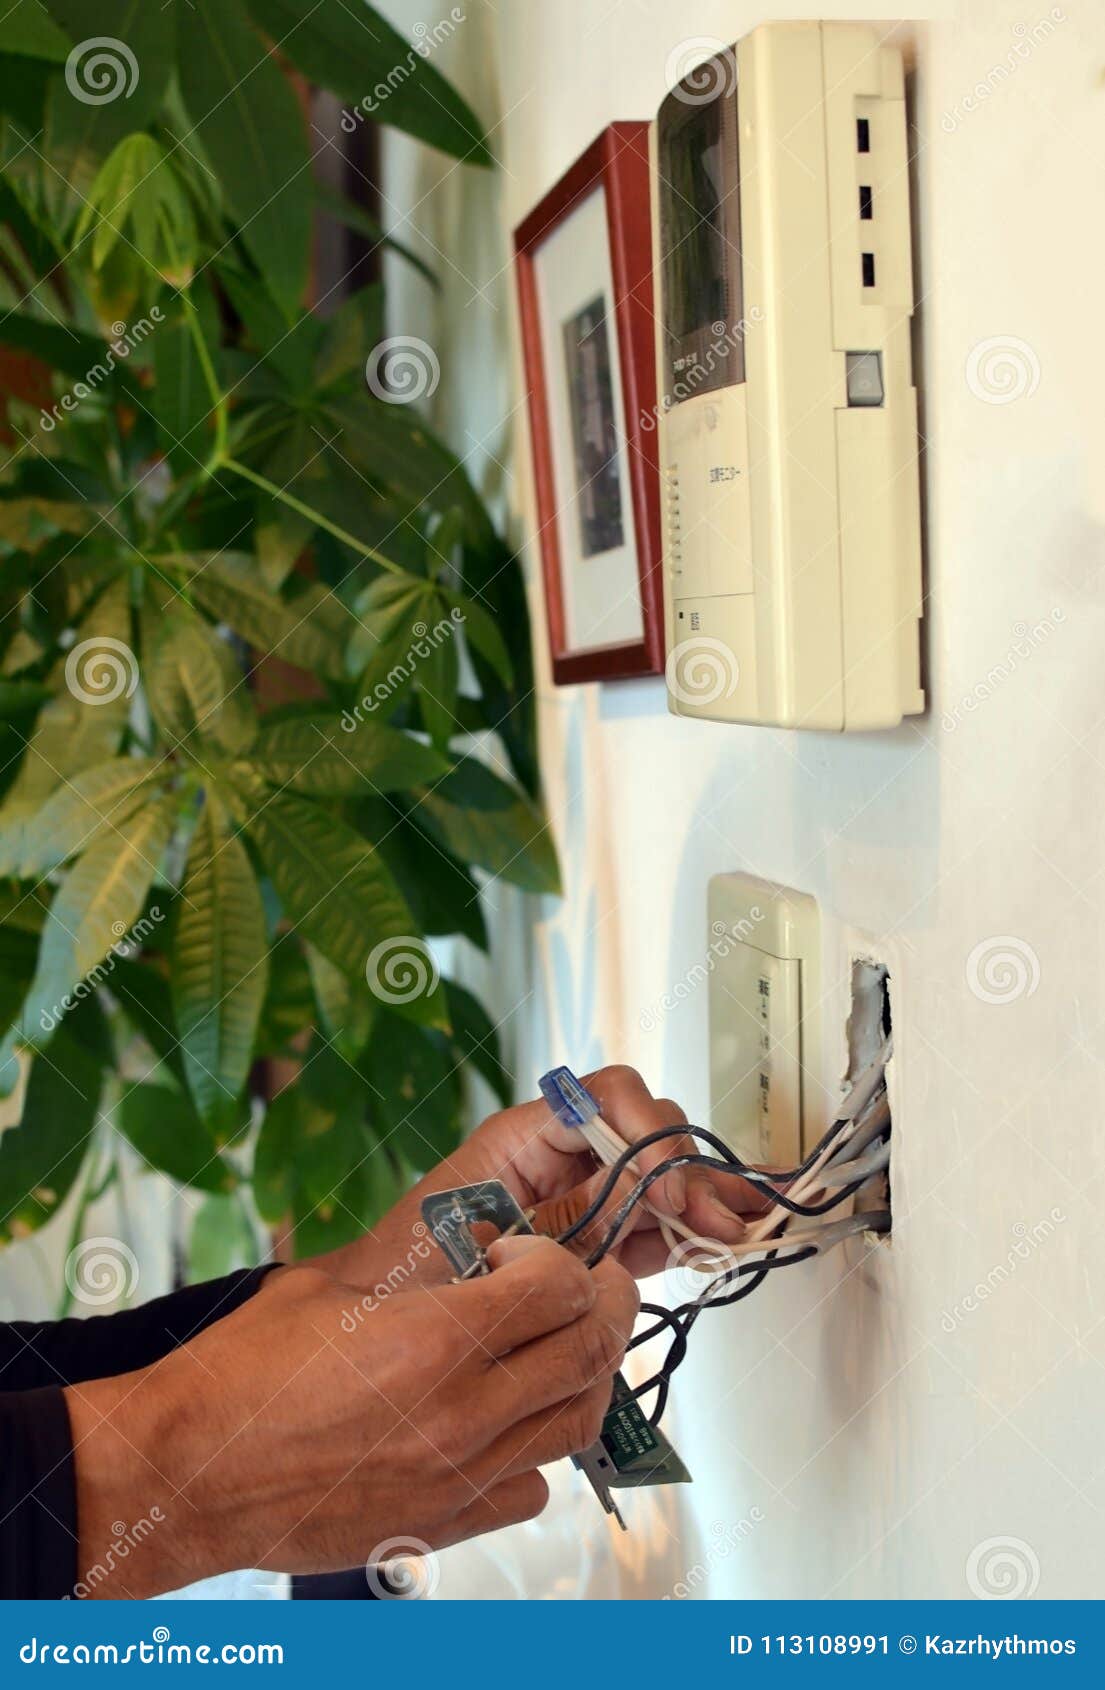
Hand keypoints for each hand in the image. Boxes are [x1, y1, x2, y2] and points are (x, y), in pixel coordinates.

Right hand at [65, 1237, 637, 1596]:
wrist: (185, 1474)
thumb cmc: (238, 1375)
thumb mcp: (326, 1286)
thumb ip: (410, 1269)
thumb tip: (464, 1246)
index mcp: (434, 1338)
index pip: (560, 1288)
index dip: (560, 1260)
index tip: (530, 1254)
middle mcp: (462, 1412)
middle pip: (586, 1353)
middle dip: (601, 1308)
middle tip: (592, 1286)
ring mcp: (458, 1476)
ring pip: (575, 1423)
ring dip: (582, 1376)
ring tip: (563, 1346)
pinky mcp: (441, 1524)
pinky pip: (531, 1486)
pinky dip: (537, 1449)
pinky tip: (507, 1421)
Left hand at [323, 1066, 772, 1287]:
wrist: (372, 1325)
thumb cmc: (401, 1270)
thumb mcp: (475, 1234)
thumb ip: (554, 1215)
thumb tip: (628, 1196)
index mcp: (524, 1138)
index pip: (605, 1096)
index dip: (647, 1132)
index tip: (668, 1187)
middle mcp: (561, 1157)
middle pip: (646, 1134)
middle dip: (689, 1171)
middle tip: (719, 1219)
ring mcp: (584, 1198)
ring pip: (660, 1179)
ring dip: (705, 1198)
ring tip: (746, 1225)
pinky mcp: (600, 1241)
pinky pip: (655, 1225)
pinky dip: (693, 1231)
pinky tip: (731, 1236)